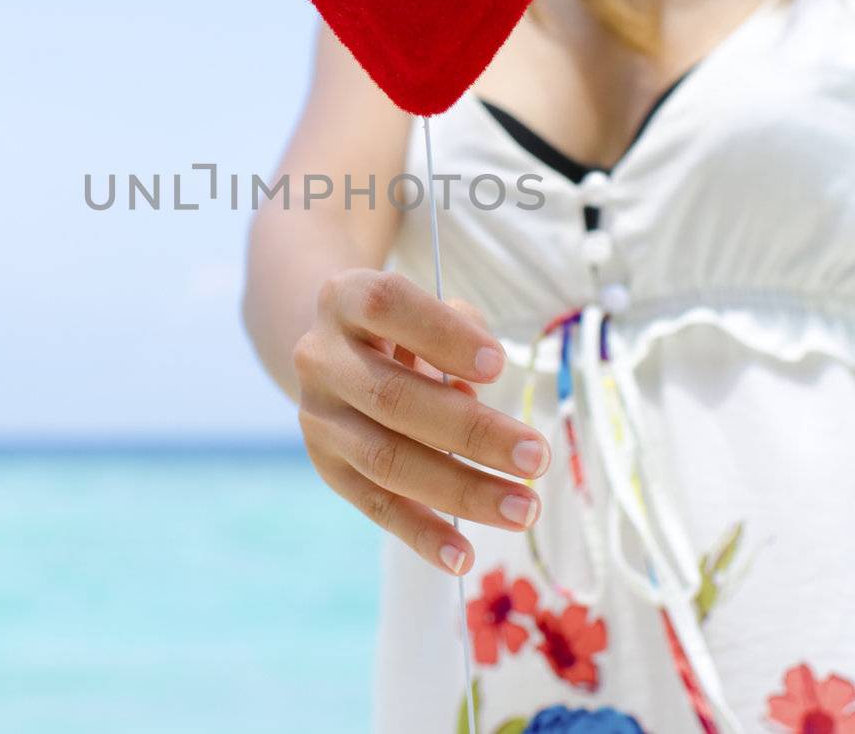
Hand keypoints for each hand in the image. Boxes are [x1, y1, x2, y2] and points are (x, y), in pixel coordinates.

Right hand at [292, 268, 551, 575]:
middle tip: (536, 458)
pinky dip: (420, 534)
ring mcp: (319, 417)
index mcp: (344, 299)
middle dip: (471, 432)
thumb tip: (479, 385)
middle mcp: (320, 358)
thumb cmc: (402, 327)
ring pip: (386, 460)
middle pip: (393, 397)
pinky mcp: (327, 467)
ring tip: (523, 508)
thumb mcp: (427, 307)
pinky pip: (374, 505)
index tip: (498, 365)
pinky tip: (462, 555)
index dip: (442, 333)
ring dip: (460, 489)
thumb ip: (458, 328)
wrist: (333, 351)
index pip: (386, 305)